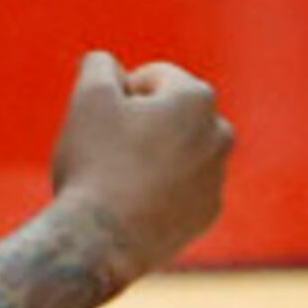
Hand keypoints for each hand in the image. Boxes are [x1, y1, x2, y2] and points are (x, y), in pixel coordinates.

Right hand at [47, 49, 231, 284]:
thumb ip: (99, 65)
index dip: (118, 95)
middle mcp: (220, 135)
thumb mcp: (88, 97)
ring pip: (177, 152)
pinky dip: (161, 191)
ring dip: (153, 156)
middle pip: (171, 113)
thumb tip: (107, 63)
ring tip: (119, 179)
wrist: (98, 244)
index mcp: (197, 98)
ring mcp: (217, 178)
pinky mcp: (207, 215)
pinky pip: (181, 190)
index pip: (153, 79)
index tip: (101, 123)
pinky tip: (133, 206)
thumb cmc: (94, 163)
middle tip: (108, 149)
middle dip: (143, 123)